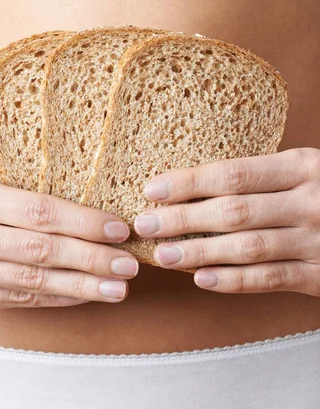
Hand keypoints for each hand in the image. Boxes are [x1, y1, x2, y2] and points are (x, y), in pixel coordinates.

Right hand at [0, 177, 138, 315]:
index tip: (117, 228)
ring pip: (33, 280)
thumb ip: (17, 200)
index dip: (83, 221)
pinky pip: (20, 299)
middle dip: (91, 257)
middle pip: (41, 249)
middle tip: (128, 263)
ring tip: (118, 287)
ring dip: (82, 285)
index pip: (39, 210)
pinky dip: (56, 297)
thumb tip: (82, 212)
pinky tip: (83, 295)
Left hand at [134, 148, 319, 295]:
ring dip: (200, 253)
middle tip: (145, 225)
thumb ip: (262, 175)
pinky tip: (202, 280)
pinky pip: (271, 279)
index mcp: (302, 166)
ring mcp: (317, 240)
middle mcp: (309, 201)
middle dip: (184, 219)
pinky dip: (234, 281)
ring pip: (248, 248)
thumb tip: (193, 183)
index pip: (234, 173)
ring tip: (163, 255)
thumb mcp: (304, 170)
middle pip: (234, 211)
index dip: (189, 182)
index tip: (152, 189)